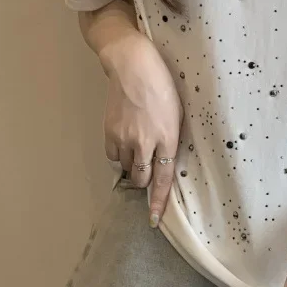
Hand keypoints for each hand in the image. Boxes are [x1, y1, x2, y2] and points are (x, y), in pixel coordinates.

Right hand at [101, 32, 182, 226]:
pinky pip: (112, 156)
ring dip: (131, 167)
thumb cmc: (163, 86)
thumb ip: (171, 140)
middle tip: (146, 173)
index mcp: (168, 138)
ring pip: (126, 168)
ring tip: (136, 150)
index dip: (158, 202)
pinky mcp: (109, 132)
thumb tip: (164, 161)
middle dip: (144, 182)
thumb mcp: (177, 114)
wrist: (133, 66)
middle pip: (141, 178)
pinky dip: (118, 157)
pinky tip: (124, 145)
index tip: (153, 220)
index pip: (163, 179)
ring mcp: (124, 138)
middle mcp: (145, 143)